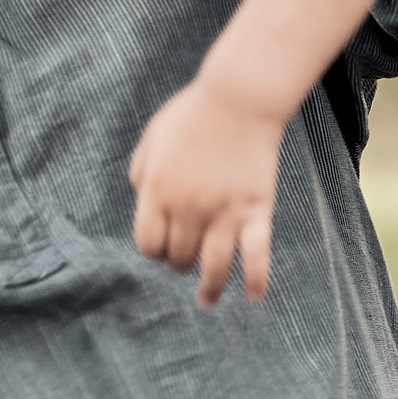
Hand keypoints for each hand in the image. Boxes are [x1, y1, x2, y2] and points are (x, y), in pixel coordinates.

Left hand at [128, 79, 285, 304]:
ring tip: (207, 299)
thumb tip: (143, 200)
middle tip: (188, 257)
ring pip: (213, 267)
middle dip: (180, 261)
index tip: (165, 246)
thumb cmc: (193, 114)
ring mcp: (223, 212)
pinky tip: (252, 297)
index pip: (148, 244)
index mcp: (157, 191)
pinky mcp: (256, 210)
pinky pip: (256, 255)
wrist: (239, 99)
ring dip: (209, 288)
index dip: (155, 250)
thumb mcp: (152, 138)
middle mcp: (188, 208)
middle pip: (179, 258)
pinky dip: (255, 280)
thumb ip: (141, 173)